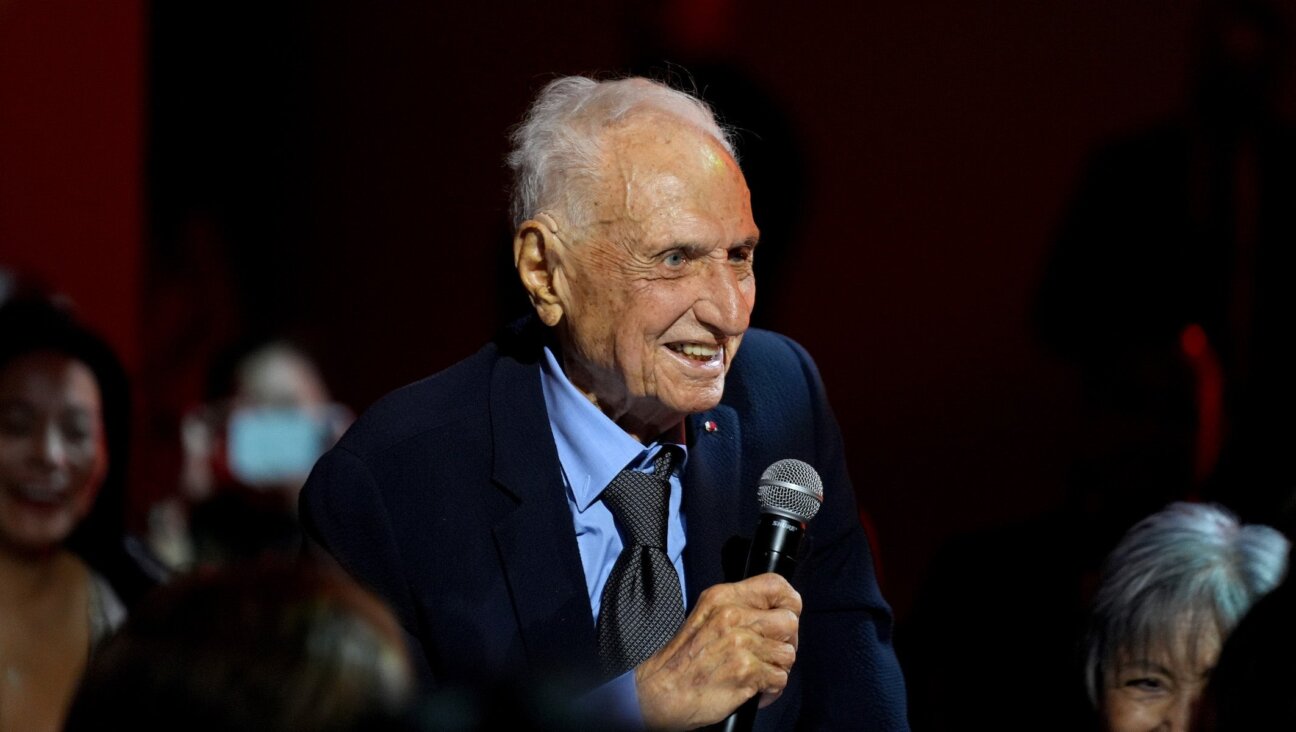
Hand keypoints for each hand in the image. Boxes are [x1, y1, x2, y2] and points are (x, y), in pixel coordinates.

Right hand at [634, 573, 800, 729]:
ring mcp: (740, 643)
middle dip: (786, 642)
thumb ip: (736, 609)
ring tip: (758, 674)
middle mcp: (733, 615)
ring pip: (788, 653)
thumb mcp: (705, 616)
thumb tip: (772, 613)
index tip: (784, 618)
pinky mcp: (745, 671)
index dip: (789, 603)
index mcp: (723, 597)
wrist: (660, 691)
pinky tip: (753, 689)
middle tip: (770, 654)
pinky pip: (780, 679)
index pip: (776, 585)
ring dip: (777, 668)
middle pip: (789, 621)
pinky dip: (770, 690)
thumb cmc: (682, 660)